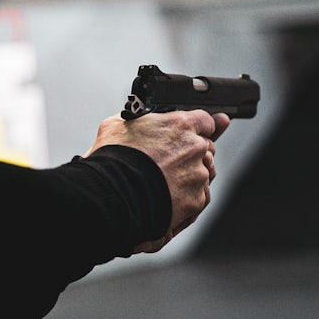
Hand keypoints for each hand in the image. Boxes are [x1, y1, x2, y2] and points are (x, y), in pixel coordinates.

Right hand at [85, 110, 230, 252]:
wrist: (112, 196)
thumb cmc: (112, 161)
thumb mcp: (116, 125)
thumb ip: (137, 119)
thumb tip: (137, 119)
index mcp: (180, 125)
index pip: (205, 120)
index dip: (198, 127)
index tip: (195, 133)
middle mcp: (194, 148)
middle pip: (206, 148)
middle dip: (193, 153)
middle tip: (172, 161)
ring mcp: (198, 175)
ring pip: (204, 173)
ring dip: (191, 176)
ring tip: (166, 182)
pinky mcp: (196, 200)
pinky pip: (200, 196)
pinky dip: (189, 197)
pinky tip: (169, 197)